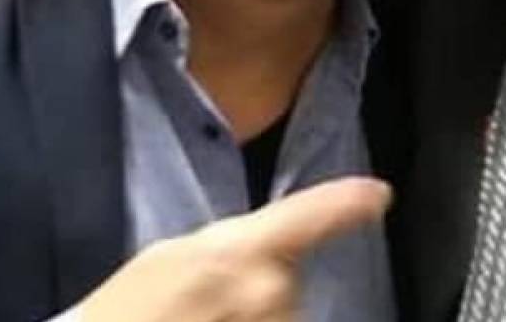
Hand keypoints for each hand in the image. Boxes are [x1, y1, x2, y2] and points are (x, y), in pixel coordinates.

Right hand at [76, 177, 391, 321]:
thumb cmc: (126, 311)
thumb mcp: (172, 258)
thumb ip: (230, 249)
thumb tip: (261, 258)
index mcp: (242, 250)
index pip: (312, 216)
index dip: (349, 203)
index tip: (379, 195)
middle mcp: (271, 291)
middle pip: (287, 286)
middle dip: (258, 297)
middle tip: (202, 311)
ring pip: (282, 319)